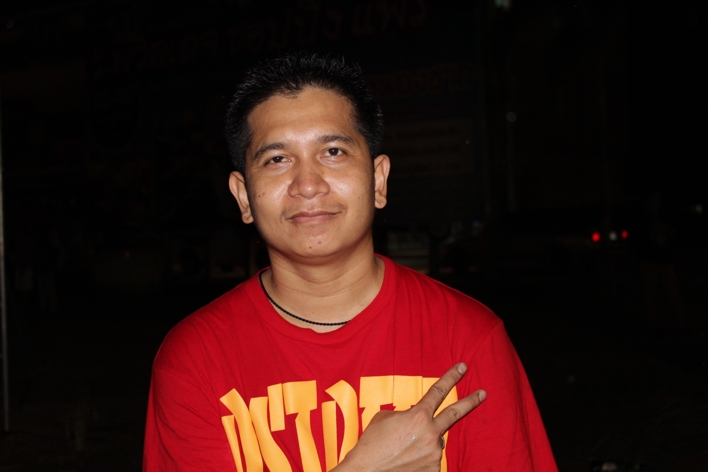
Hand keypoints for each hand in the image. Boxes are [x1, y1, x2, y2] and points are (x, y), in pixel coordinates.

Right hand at [335, 363, 485, 471]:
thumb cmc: (371, 445)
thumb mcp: (385, 418)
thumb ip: (405, 414)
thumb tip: (414, 419)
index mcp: (418, 416)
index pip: (438, 391)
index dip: (451, 377)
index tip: (462, 368)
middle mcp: (430, 433)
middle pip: (455, 413)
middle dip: (470, 402)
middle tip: (482, 394)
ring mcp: (434, 453)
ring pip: (435, 440)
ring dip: (424, 440)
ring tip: (404, 448)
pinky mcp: (433, 469)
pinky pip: (430, 458)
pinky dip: (421, 456)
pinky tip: (407, 459)